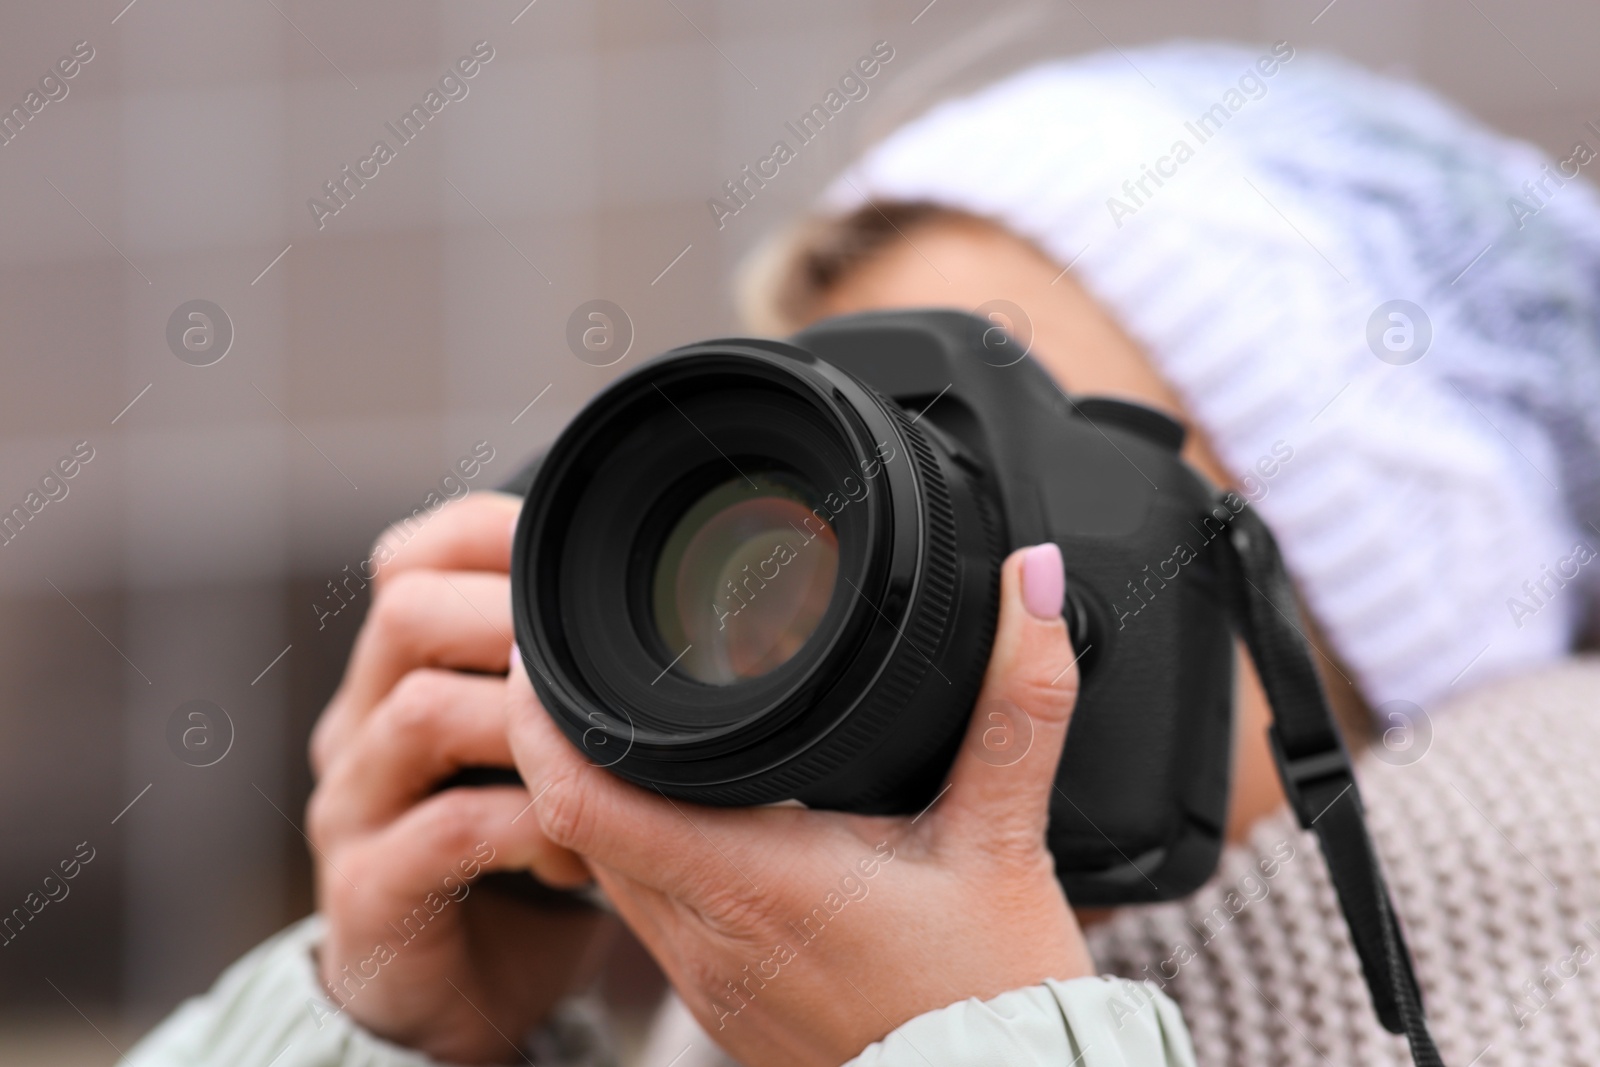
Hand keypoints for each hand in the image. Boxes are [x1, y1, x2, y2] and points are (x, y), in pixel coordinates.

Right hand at [307, 493, 613, 1063]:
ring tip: (598, 767)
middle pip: (405, 612)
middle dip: (515, 620)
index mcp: (394, 674)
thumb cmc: (515, 853)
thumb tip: (676, 601)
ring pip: (422, 713)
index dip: (490, 534)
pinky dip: (530, 827)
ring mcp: (352, 808)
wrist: (460, 995)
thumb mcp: (537, 750)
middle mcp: (359, 725)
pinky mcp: (366, 891)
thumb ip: (562, 680)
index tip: (578, 557)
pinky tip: (579, 851)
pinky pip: (448, 830)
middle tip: (600, 663)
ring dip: (530, 729)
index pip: (411, 559)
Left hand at [508, 544, 1091, 1066]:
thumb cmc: (988, 998)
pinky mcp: (724, 1005)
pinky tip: (692, 817)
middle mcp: (705, 936)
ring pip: (606, 869)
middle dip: (560, 739)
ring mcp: (706, 981)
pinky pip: (645, 913)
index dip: (538, 716)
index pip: (581, 797)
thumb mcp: (1006, 838)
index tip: (543, 648)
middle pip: (576, 823)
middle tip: (580, 661)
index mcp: (752, 880)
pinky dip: (642, 851)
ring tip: (624, 724)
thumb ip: (1018, 702)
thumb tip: (1029, 583)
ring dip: (598, 798)